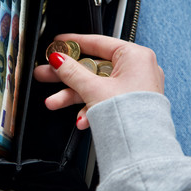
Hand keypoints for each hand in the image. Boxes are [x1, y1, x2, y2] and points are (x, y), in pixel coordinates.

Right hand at [34, 34, 163, 129]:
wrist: (142, 148)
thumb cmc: (130, 115)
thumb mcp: (93, 88)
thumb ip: (72, 72)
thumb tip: (58, 60)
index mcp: (134, 56)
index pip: (98, 42)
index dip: (74, 42)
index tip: (59, 43)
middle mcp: (136, 69)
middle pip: (92, 67)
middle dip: (66, 75)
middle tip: (48, 72)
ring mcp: (134, 87)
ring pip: (95, 85)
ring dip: (73, 95)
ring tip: (54, 101)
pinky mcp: (130, 102)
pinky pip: (104, 98)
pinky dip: (90, 106)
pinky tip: (80, 118)